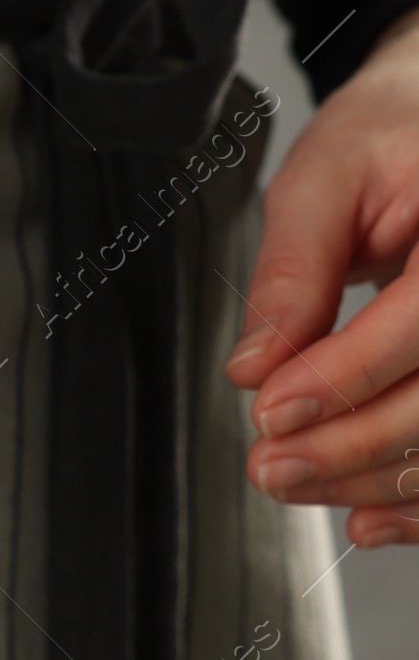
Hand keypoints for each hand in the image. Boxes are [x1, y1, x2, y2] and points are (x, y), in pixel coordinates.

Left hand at [226, 6, 418, 545]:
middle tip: (270, 465)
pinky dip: (416, 502)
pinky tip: (366, 518)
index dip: (345, 378)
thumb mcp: (325, 176)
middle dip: (352, 446)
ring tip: (295, 482)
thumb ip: (291, 271)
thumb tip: (256, 365)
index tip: (272, 412)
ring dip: (373, 482)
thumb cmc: (392, 140)